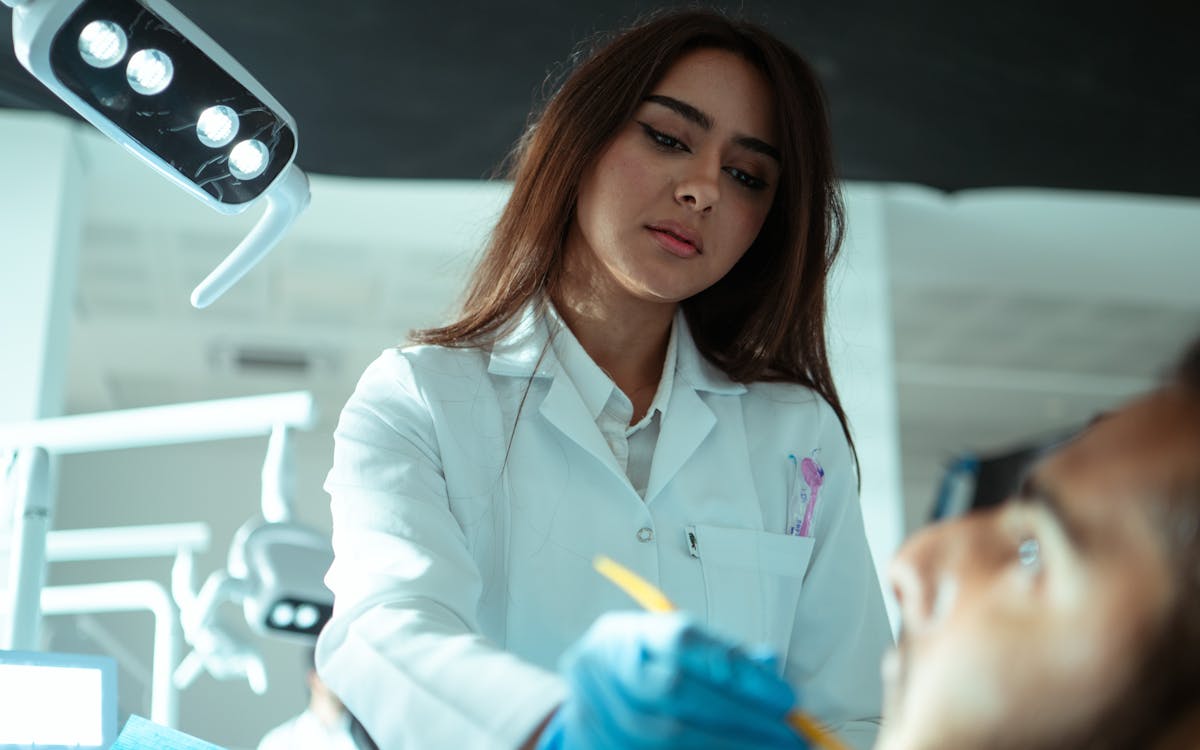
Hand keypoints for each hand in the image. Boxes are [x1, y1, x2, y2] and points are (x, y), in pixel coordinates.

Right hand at [536, 612, 806, 749]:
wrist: (586, 699)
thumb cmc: (644, 671)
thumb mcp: (676, 653)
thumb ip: (721, 657)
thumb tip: (771, 667)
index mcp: (627, 632)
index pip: (683, 639)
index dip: (737, 669)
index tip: (785, 698)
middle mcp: (604, 667)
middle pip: (675, 690)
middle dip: (741, 717)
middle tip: (791, 737)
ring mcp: (595, 712)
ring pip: (668, 736)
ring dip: (731, 747)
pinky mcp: (596, 747)